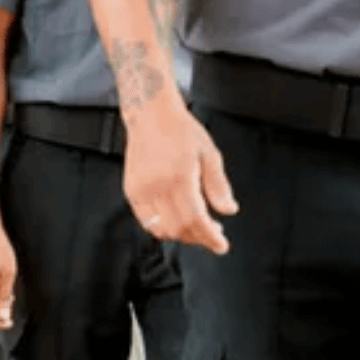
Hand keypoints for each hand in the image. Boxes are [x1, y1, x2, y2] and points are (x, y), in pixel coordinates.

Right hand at [124, 100, 235, 253]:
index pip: (195, 220)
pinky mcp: (131, 190)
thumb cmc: (182, 131)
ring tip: (196, 228)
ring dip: (180, 235)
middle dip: (198, 238)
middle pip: (179, 229)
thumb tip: (229, 211)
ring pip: (161, 229)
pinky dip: (162, 228)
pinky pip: (146, 221)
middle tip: (213, 234)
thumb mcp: (210, 154)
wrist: (151, 114)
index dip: (210, 237)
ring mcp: (141, 190)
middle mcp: (157, 186)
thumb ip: (219, 186)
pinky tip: (176, 220)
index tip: (221, 245)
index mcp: (179, 177)